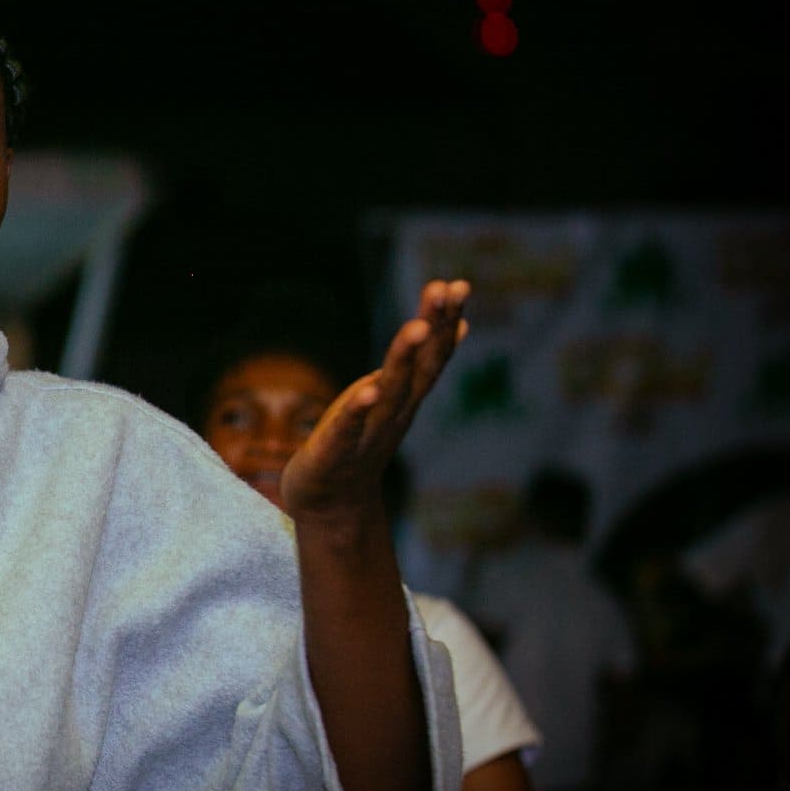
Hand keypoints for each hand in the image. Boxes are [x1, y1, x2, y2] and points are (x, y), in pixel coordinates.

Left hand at [280, 279, 468, 525]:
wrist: (330, 506)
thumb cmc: (359, 441)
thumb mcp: (393, 396)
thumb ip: (422, 362)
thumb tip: (459, 324)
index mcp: (403, 397)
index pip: (431, 355)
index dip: (445, 320)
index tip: (458, 284)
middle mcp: (392, 413)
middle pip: (418, 368)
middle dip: (433, 328)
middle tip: (446, 290)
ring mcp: (366, 435)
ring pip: (389, 394)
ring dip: (404, 361)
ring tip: (416, 327)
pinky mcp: (333, 456)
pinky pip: (347, 431)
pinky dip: (357, 412)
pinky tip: (367, 392)